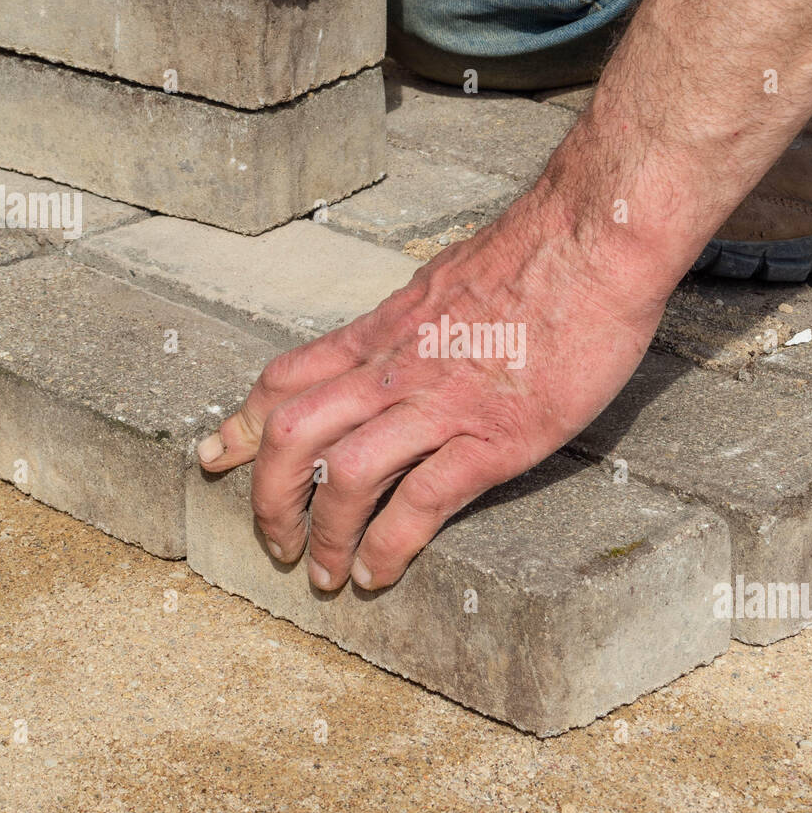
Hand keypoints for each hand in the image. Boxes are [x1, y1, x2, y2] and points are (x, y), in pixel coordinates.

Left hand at [196, 153, 677, 591]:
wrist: (596, 239)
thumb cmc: (538, 253)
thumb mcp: (448, 281)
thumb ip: (416, 319)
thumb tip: (402, 334)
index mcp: (385, 330)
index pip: (287, 376)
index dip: (242, 423)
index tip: (216, 456)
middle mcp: (395, 368)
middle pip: (292, 431)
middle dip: (267, 495)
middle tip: (272, 539)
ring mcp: (441, 403)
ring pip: (344, 474)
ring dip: (323, 534)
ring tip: (325, 573)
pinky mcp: (494, 437)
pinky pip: (422, 500)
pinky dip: (388, 545)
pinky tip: (378, 573)